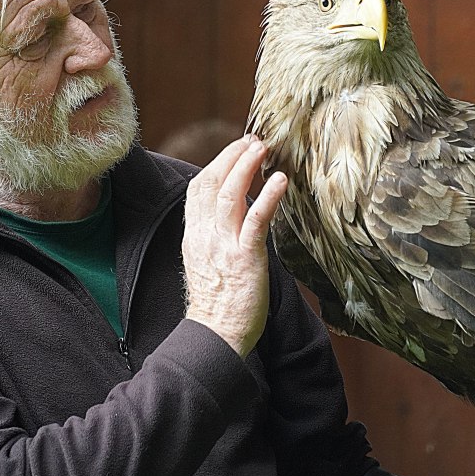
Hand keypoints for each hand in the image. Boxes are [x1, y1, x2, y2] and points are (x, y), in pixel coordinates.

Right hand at [182, 135, 287, 357]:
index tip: (235, 150)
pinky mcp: (245, 258)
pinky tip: (279, 181)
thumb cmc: (217, 304)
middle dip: (232, 156)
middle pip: (212, 182)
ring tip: (263, 148)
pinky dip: (267, 197)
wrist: (215, 335)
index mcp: (194, 236)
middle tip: (252, 140)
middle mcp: (205, 235)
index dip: (216, 164)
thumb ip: (212, 236)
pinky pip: (254, 221)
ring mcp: (224, 245)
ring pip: (230, 194)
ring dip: (247, 166)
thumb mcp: (205, 262)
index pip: (198, 189)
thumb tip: (229, 216)